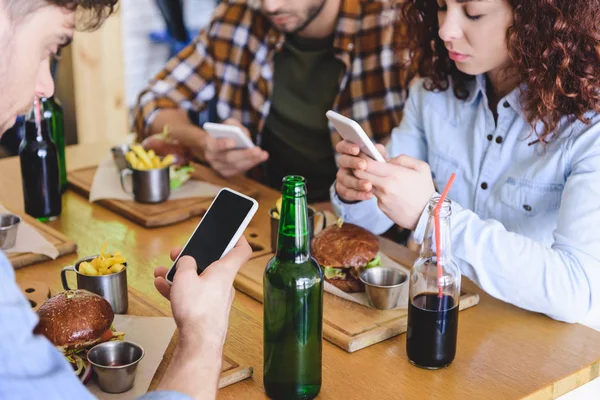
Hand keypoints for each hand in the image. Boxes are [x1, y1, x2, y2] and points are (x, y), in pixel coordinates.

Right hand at [153, 237, 251, 398]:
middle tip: (177, 254)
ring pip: (199, 280)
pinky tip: (163, 288)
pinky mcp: (207, 311)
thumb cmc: (198, 310)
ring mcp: (216, 298)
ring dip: (180, 275)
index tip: (233, 231)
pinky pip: (194, 294)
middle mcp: (224, 283)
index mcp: (225, 270)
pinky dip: (179, 290)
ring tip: (162, 273)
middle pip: (212, 264)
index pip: (241, 250)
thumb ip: (185, 263)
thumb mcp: (185, 277)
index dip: (238, 238)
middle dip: (192, 258)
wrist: (199, 342)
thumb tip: (186, 260)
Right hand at [203, 118, 268, 177]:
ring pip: (236, 166)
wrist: (218, 143)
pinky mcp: (225, 173)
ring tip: (263, 154)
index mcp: (208, 143)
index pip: (214, 145)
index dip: (223, 144)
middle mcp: (211, 157)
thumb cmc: (225, 132)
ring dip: (251, 160)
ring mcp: (218, 167)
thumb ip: (235, 126)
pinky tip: (259, 158)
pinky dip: (250, 164)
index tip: (233, 141)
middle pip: (228, 158)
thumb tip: (244, 135)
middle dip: (244, 154)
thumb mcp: (229, 124)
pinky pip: (239, 170)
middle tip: (257, 150)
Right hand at [334, 140, 385, 201]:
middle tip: (363, 165)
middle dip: (352, 162)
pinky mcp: (343, 190)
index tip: (357, 149)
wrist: (377, 185)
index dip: (348, 146)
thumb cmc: (378, 166)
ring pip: (344, 178)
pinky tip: (369, 195)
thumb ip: (378, 152)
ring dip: (356, 182)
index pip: (343, 146)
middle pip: (342, 160)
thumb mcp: (379, 157)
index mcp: (349, 151)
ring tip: (368, 185)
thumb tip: (378, 150)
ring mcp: (342, 176)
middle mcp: (343, 163)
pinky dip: (358, 194)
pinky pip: (347, 192)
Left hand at [353, 155, 435, 229]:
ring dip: (368, 179)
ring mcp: (381, 197)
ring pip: (365, 184)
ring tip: (378, 177)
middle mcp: (385, 186)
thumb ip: (402, 159)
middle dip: (359, 168)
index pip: (368, 163)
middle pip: (360, 173)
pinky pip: (375, 194)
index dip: (363, 158)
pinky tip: (389, 192)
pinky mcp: (381, 207)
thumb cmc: (425, 189)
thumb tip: (386, 159)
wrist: (428, 214)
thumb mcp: (421, 167)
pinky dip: (377, 191)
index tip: (363, 155)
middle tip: (362, 164)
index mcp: (395, 174)